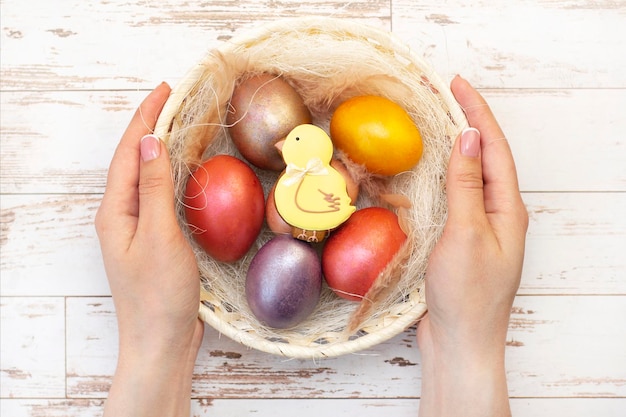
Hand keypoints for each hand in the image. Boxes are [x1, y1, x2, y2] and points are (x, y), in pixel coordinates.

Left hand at [95, 83, 203, 416]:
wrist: (160, 341)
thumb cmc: (159, 295)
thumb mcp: (159, 236)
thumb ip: (154, 188)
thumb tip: (149, 142)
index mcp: (115, 211)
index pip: (128, 152)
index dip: (146, 117)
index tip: (166, 88)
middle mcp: (121, 215)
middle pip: (133, 159)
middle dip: (151, 125)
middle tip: (176, 97)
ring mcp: (136, 228)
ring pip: (146, 176)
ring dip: (161, 147)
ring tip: (181, 123)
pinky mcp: (153, 239)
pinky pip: (159, 195)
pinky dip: (171, 174)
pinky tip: (186, 170)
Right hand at [417, 76, 527, 416]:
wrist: (459, 342)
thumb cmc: (466, 294)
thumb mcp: (467, 234)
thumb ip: (467, 186)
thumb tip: (469, 137)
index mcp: (508, 209)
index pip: (494, 148)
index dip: (476, 112)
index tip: (456, 83)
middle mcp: (498, 214)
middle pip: (485, 157)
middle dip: (468, 121)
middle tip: (444, 93)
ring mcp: (480, 227)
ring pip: (469, 175)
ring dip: (455, 146)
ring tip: (436, 121)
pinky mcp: (461, 239)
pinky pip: (455, 196)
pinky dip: (443, 175)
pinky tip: (428, 170)